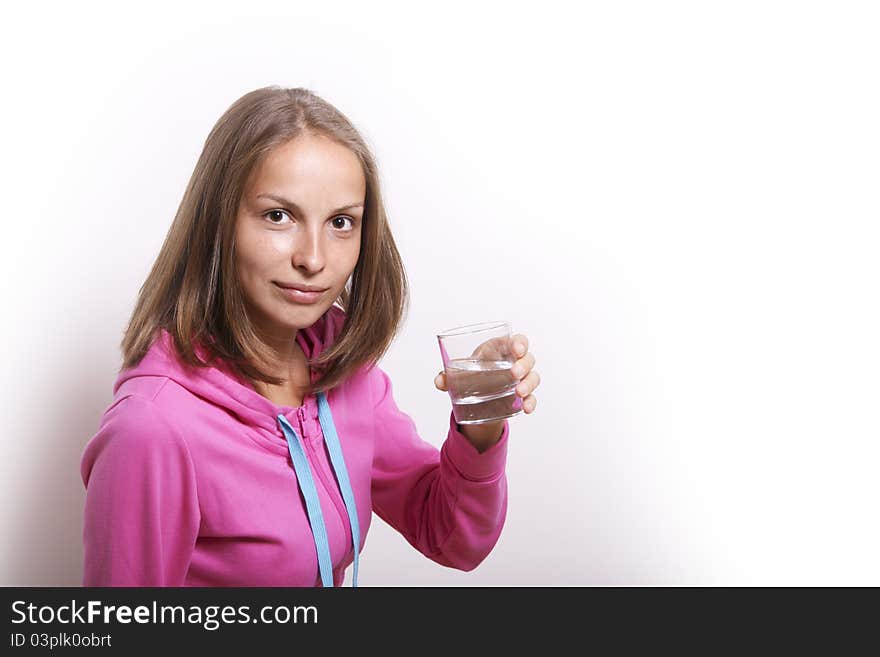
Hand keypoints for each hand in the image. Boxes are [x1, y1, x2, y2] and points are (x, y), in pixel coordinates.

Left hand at [434, 333, 539, 451]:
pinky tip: (526, 408)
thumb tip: (439, 381)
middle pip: (527, 358)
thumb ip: (448, 377)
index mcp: (499, 349)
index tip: (517, 349)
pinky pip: (532, 397)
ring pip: (533, 376)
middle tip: (514, 373)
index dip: (520, 342)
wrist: (476, 397)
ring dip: (529, 384)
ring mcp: (520, 379)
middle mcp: (514, 362)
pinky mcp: (522, 395)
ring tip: (519, 393)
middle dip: (524, 365)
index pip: (516, 340)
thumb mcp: (459, 375)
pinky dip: (531, 402)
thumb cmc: (471, 375)